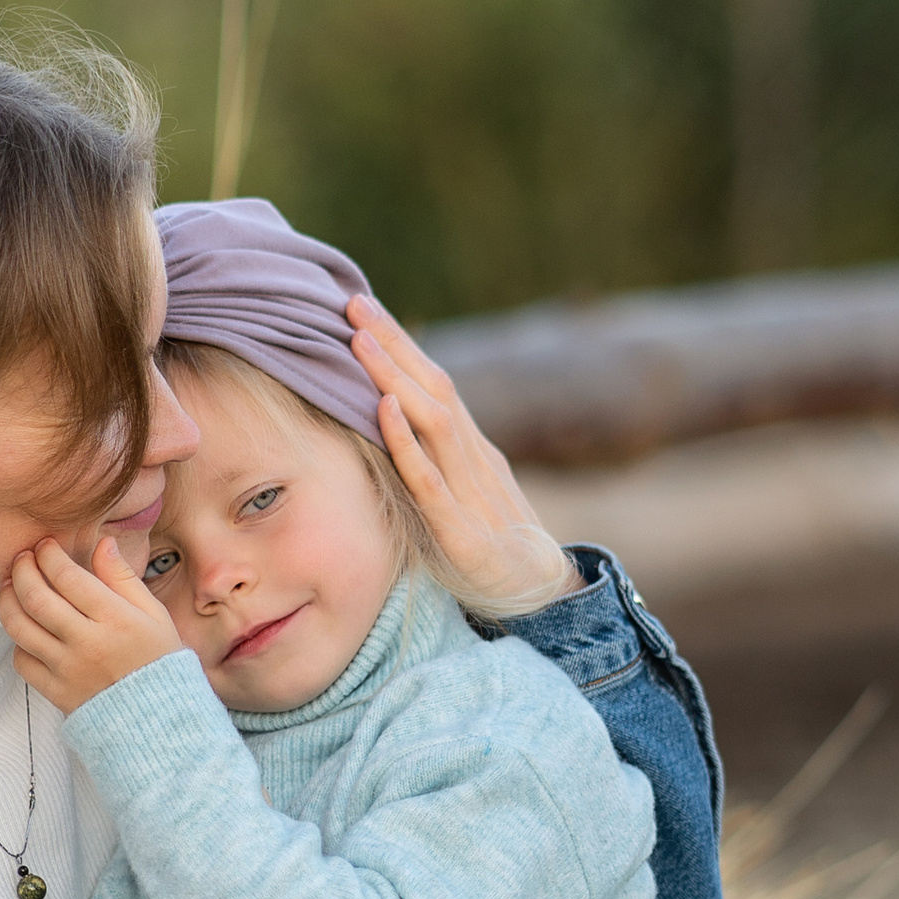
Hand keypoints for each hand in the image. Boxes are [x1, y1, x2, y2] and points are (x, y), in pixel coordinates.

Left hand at [0, 534, 181, 713]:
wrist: (157, 719)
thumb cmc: (157, 659)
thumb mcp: (153, 613)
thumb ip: (123, 577)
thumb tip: (102, 543)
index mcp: (115, 619)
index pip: (68, 576)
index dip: (49, 554)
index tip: (45, 545)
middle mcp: (88, 643)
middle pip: (37, 598)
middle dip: (22, 570)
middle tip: (22, 558)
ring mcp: (68, 670)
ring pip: (20, 628)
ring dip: (8, 600)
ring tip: (10, 585)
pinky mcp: (56, 692)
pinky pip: (23, 661)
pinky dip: (18, 641)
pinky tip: (26, 628)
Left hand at [345, 291, 577, 613]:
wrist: (545, 594)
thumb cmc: (499, 545)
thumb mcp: (467, 493)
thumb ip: (437, 461)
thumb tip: (395, 426)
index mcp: (472, 448)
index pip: (436, 384)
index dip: (402, 346)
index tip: (364, 310)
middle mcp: (474, 457)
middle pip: (434, 387)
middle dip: (394, 343)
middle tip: (353, 303)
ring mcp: (471, 491)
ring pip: (433, 421)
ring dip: (394, 378)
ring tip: (360, 341)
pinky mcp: (462, 531)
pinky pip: (431, 480)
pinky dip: (407, 443)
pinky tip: (384, 412)